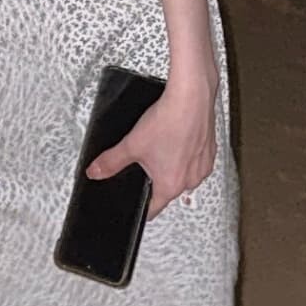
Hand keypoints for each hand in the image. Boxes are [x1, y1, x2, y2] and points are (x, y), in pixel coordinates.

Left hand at [84, 81, 216, 219]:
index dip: (141, 206)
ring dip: (172, 164)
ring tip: (163, 144)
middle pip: (168, 188)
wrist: (192, 96)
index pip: (153, 209)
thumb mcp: (132, 143)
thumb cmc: (169, 120)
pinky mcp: (210, 151)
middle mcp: (191, 181)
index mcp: (171, 185)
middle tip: (146, 159)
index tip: (137, 203)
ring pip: (183, 173)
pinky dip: (186, 152)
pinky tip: (177, 136)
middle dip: (155, 177)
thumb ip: (111, 161)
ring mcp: (203, 166)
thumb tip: (96, 172)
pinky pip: (195, 159)